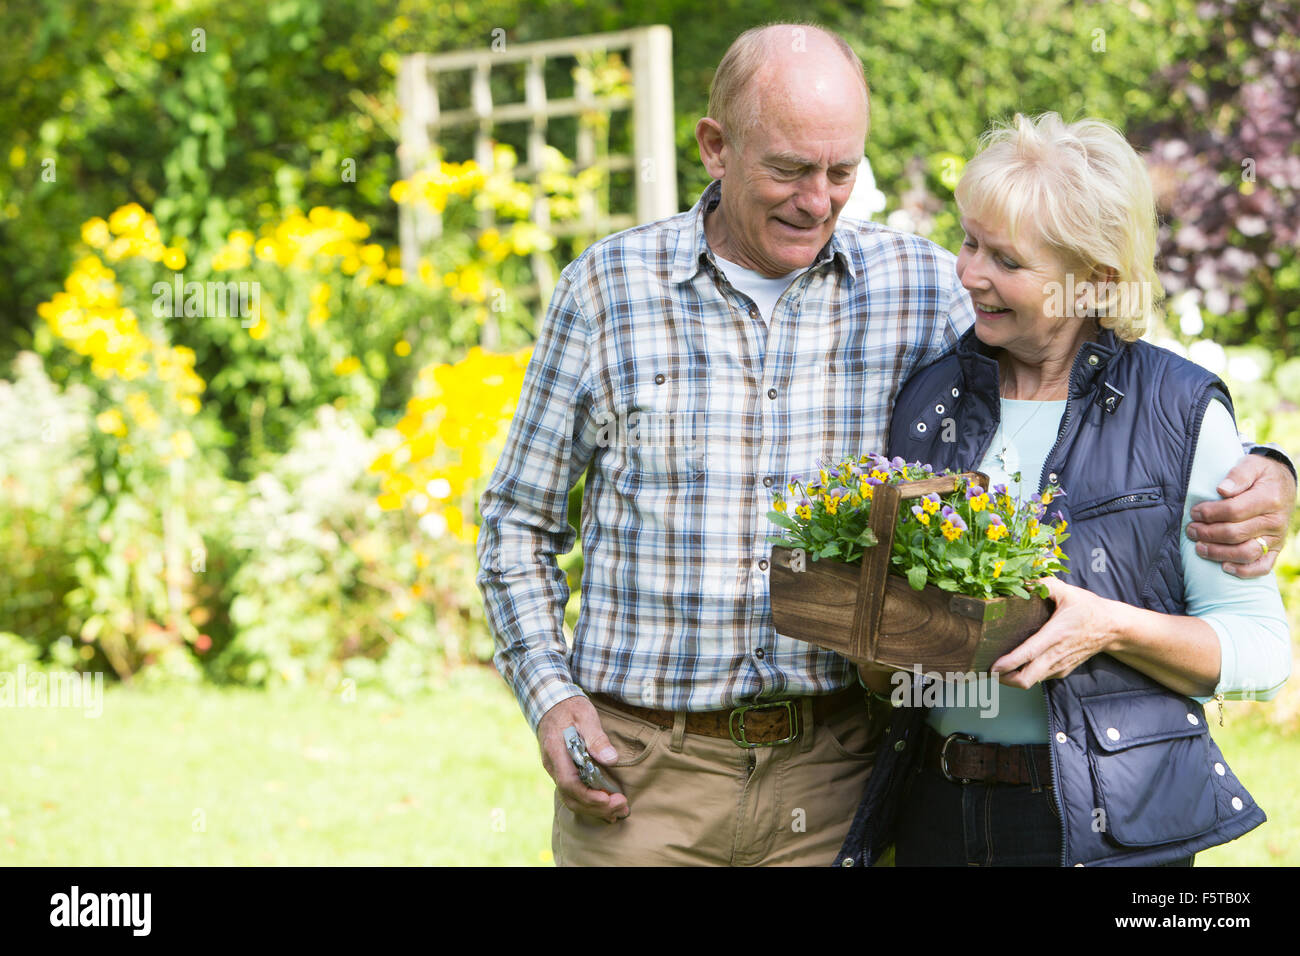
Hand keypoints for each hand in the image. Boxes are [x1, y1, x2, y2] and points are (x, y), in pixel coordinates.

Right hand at [536, 696, 629, 824]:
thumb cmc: (569, 707)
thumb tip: (610, 759)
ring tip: (619, 811)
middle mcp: (553, 766)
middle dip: (597, 807)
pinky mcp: (563, 772)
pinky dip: (590, 803)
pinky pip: (574, 793)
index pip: (569, 783)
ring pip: (572, 799)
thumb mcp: (585, 715)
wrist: (551, 703)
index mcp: (556, 752)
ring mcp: (556, 770)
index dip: (589, 796)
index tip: (609, 799)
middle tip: (622, 808)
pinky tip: (607, 806)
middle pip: (571, 797)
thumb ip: (596, 737)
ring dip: (595, 809)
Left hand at [990, 576, 1116, 687]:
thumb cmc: (1089, 609)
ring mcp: (1060, 665)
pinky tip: (1016, 665)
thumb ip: (1044, 585)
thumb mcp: (1068, 591)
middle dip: (1005, 679)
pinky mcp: (1062, 670)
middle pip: (1027, 679)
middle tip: (988, 671)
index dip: (1009, 663)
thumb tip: (1022, 582)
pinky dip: (1026, 675)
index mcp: (1056, 635)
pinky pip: (1040, 678)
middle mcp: (1057, 655)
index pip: (1029, 654)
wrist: (1112, 628)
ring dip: (1013, 679)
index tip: (993, 667)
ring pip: (1032, 682)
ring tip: (997, 670)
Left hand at [1186, 454, 1296, 577]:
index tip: (1194, 513)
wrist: (1283, 484)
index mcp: (1269, 498)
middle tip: (1191, 530)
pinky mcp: (1275, 550)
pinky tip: (1224, 567)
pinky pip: (1262, 566)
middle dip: (1208, 534)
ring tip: (1199, 548)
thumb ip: (1237, 475)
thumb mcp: (1251, 464)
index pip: (1234, 510)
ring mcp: (1276, 538)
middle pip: (1236, 533)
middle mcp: (1275, 521)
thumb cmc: (1261, 474)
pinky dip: (1244, 571)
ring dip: (1219, 553)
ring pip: (1246, 553)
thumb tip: (1221, 489)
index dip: (1210, 513)